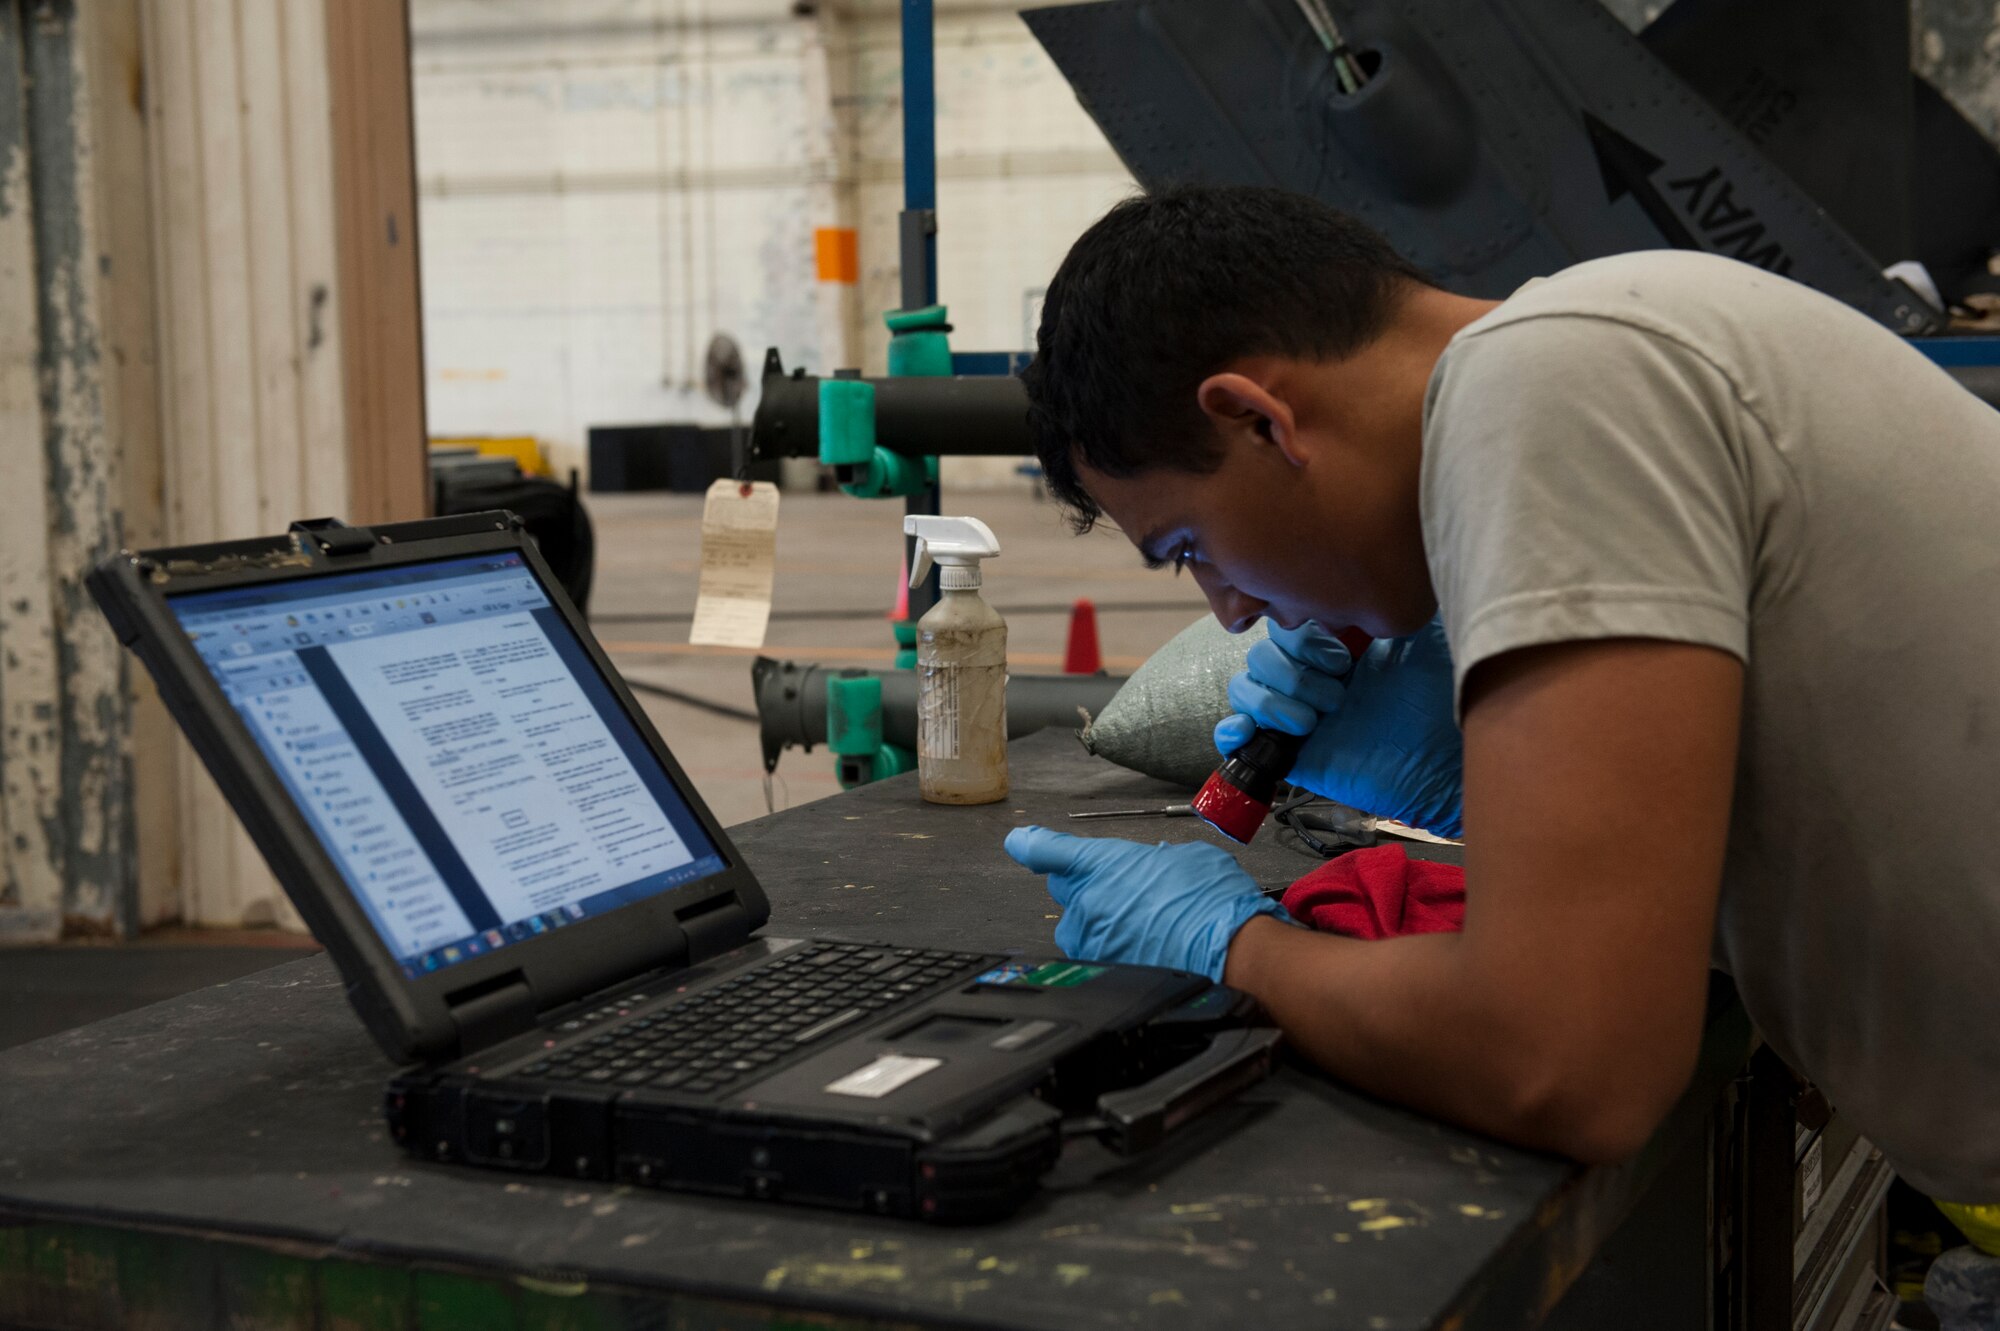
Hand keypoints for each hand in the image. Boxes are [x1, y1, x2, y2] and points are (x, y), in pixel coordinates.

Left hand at [1003, 826, 1287, 980]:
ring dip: (1102, 925)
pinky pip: (1099, 954)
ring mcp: (1092, 939)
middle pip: (1066, 892)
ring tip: (1144, 925)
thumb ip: (1151, 860)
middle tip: (1127, 894)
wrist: (1228, 948)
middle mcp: (1087, 901)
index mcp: (1102, 863)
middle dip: (1088, 890)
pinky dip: (1117, 950)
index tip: (1022, 843)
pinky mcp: (1103, 968)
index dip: (1031, 846)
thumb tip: (1152, 867)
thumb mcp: (1184, 857)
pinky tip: (1150, 946)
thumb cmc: (1211, 901)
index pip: (1047, 850)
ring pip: (1081, 928)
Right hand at [1214, 617, 1462, 836]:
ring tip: (1315, 721)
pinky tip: (1252, 731)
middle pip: (1259, 657)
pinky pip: (1234, 737)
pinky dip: (1232, 730)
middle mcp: (1310, 678)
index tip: (1344, 655)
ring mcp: (1296, 715)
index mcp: (1334, 647)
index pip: (1284, 626)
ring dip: (1273, 702)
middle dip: (1294, 673)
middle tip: (1339, 693)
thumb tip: (1379, 562)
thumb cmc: (1441, 699)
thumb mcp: (1421, 633)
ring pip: (1244, 690)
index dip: (1301, 638)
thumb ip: (1393, 598)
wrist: (1446, 760)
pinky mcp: (1289, 753)